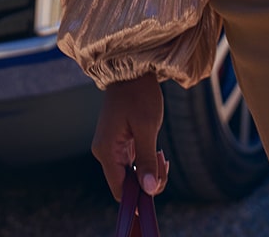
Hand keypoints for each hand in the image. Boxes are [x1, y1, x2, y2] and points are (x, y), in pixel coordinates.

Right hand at [91, 72, 169, 200]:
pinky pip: (131, 163)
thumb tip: (149, 190)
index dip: (138, 198)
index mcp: (106, 150)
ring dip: (149, 171)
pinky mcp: (117, 142)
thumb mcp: (147, 127)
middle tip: (164, 162)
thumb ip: (147, 160)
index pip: (119, 190)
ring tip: (162, 155)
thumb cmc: (139, 95)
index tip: (158, 187)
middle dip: (148, 181)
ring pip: (130, 175)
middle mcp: (104, 151)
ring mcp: (110, 146)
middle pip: (125, 184)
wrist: (131, 70)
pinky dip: (145, 163)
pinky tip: (157, 152)